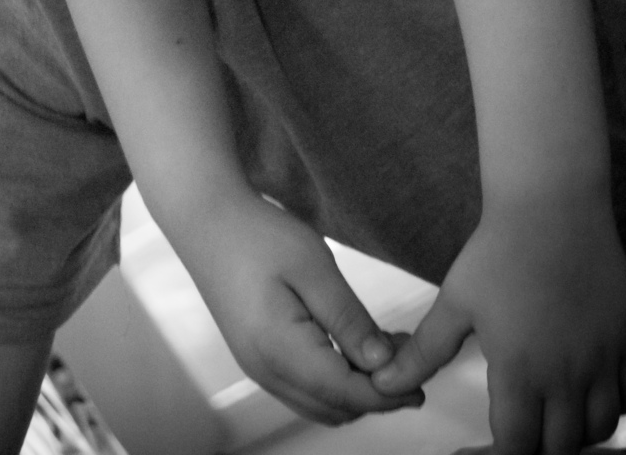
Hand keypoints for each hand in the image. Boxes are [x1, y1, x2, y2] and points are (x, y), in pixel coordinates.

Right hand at [184, 193, 425, 424]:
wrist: (204, 217)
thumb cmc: (258, 234)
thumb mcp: (313, 267)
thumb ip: (349, 320)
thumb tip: (384, 365)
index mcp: (280, 351)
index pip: (347, 394)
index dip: (388, 394)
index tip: (421, 380)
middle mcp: (265, 371)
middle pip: (336, 408)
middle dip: (377, 394)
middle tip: (409, 359)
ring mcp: (257, 367)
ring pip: (320, 404)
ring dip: (356, 389)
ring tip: (387, 351)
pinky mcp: (256, 356)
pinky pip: (303, 388)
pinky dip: (333, 379)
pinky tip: (351, 346)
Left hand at [371, 194, 625, 454]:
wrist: (550, 203)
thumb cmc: (497, 250)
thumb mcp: (455, 302)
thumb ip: (424, 352)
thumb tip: (382, 380)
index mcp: (522, 372)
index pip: (516, 450)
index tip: (477, 450)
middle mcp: (569, 376)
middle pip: (561, 448)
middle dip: (536, 449)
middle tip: (517, 430)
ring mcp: (605, 359)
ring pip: (601, 428)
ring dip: (577, 431)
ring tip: (551, 412)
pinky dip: (617, 402)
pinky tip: (593, 387)